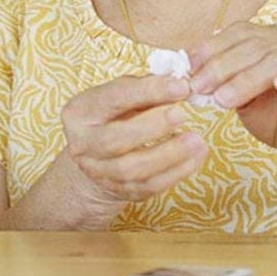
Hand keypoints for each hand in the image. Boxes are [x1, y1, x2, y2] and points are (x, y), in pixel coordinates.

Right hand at [59, 74, 207, 220]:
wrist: (96, 158)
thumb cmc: (113, 118)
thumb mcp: (119, 96)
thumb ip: (144, 88)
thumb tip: (179, 84)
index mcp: (79, 112)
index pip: (112, 99)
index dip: (147, 91)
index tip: (180, 86)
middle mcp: (82, 144)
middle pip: (115, 139)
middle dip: (152, 127)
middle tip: (182, 114)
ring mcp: (99, 171)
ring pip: (132, 168)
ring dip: (169, 154)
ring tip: (197, 141)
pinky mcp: (119, 191)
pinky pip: (149, 186)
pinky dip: (176, 172)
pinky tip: (195, 157)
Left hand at [189, 22, 276, 179]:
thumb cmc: (276, 119)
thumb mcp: (239, 97)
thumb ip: (220, 81)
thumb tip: (187, 70)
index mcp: (273, 39)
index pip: (240, 32)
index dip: (212, 47)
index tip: (188, 67)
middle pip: (255, 45)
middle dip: (221, 66)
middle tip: (198, 87)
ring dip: (246, 79)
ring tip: (222, 100)